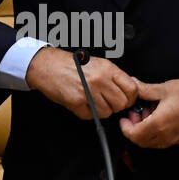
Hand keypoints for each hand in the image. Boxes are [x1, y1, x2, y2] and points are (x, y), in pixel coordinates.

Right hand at [24, 47, 138, 119]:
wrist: (46, 65)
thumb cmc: (69, 64)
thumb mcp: (96, 63)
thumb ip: (113, 76)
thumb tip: (130, 89)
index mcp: (107, 68)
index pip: (132, 89)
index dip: (131, 97)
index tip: (126, 98)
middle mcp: (99, 79)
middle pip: (122, 103)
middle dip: (116, 105)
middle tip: (107, 100)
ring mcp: (88, 92)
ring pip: (108, 112)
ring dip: (102, 110)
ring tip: (92, 100)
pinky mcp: (77, 102)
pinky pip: (92, 116)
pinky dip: (88, 113)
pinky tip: (82, 102)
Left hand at [119, 76, 178, 147]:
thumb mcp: (164, 88)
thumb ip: (145, 89)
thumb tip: (133, 86)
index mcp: (159, 124)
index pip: (133, 135)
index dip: (125, 127)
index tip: (124, 116)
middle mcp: (166, 135)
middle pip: (141, 141)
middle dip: (133, 128)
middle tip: (134, 113)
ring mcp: (175, 139)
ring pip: (151, 142)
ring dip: (144, 130)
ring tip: (147, 111)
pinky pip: (162, 140)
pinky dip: (154, 130)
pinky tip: (158, 114)